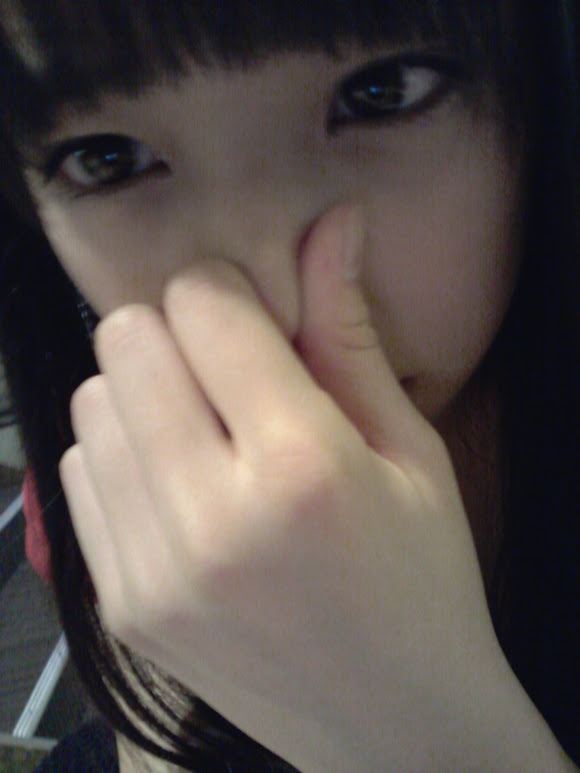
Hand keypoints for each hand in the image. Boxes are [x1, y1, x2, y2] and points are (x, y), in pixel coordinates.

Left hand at [60, 206, 563, 771]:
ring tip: (206, 433)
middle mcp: (210, 519)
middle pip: (128, 339)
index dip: (229, 289)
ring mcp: (151, 570)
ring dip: (145, 392)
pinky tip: (179, 483)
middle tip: (229, 373)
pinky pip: (79, 470)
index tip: (255, 319)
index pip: (203, 304)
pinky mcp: (119, 606)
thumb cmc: (421, 578)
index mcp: (300, 468)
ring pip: (93, 399)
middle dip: (178, 333)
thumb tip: (334, 220)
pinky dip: (122, 453)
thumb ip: (349, 332)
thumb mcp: (407, 450)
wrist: (391, 723)